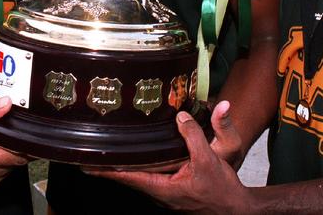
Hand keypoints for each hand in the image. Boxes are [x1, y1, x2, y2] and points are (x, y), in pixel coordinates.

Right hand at [0, 97, 26, 189]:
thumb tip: (6, 103)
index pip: (19, 153)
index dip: (27, 139)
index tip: (28, 126)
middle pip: (18, 158)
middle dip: (18, 141)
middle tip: (11, 126)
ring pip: (12, 165)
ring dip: (9, 150)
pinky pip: (3, 170)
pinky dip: (2, 158)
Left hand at [93, 110, 249, 213]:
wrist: (235, 208)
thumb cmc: (222, 191)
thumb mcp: (209, 159)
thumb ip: (193, 137)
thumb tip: (180, 117)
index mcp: (163, 188)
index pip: (128, 177)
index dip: (107, 170)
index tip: (87, 164)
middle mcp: (160, 191)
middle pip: (129, 176)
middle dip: (110, 165)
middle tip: (91, 154)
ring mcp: (166, 190)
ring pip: (141, 175)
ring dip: (126, 164)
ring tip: (109, 151)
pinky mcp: (174, 187)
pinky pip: (153, 173)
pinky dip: (142, 163)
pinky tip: (141, 154)